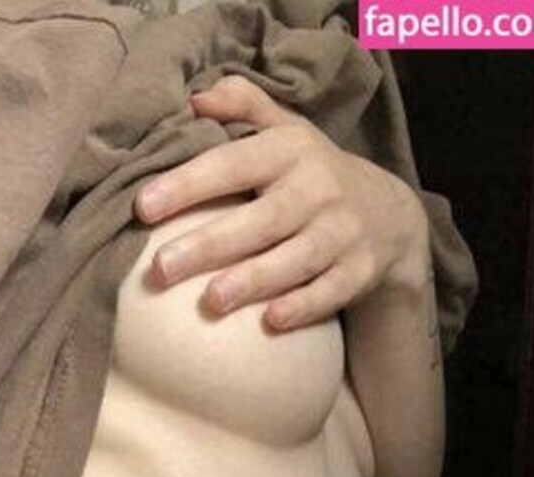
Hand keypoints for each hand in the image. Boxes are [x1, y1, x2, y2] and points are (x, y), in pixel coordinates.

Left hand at [134, 73, 429, 330]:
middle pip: (261, 218)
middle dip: (211, 243)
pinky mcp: (360, 270)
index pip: (233, 164)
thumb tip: (194, 97)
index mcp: (289, 151)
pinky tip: (272, 322)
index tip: (144, 206)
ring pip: (296, 257)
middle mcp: (317, 189)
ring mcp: (341, 232)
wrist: (389, 216)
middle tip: (162, 268)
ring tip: (212, 301)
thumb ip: (243, 106)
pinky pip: (331, 290)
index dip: (190, 184)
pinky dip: (305, 305)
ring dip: (255, 279)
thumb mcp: (285, 130)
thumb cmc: (310, 175)